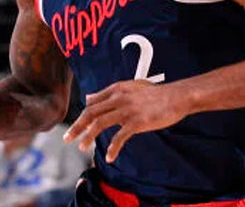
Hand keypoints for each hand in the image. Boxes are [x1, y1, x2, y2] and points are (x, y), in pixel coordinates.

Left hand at [64, 80, 189, 162]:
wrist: (177, 96)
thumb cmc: (156, 94)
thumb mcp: (130, 87)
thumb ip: (109, 93)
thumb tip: (89, 97)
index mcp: (117, 89)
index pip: (92, 103)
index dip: (81, 117)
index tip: (74, 128)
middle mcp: (119, 98)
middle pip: (91, 113)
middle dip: (77, 127)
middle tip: (67, 139)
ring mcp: (128, 110)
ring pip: (100, 123)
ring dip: (89, 137)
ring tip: (82, 148)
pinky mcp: (138, 122)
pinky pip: (120, 137)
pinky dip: (112, 148)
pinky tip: (109, 157)